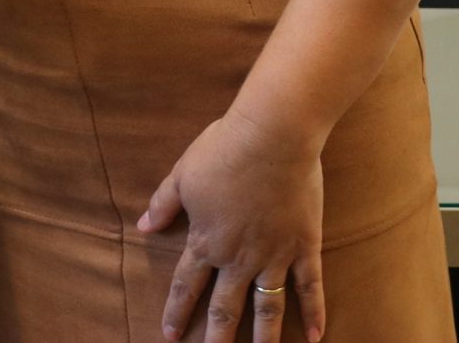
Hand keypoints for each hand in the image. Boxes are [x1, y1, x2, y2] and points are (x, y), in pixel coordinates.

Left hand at [138, 107, 327, 342]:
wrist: (273, 134)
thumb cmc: (224, 149)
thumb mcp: (182, 173)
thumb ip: (163, 203)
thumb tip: (143, 226)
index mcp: (206, 241)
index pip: (186, 285)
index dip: (177, 311)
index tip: (170, 335)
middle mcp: (238, 258)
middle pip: (225, 308)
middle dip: (216, 339)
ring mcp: (274, 255)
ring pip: (267, 307)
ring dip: (263, 338)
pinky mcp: (304, 245)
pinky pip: (309, 286)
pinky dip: (313, 312)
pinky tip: (315, 337)